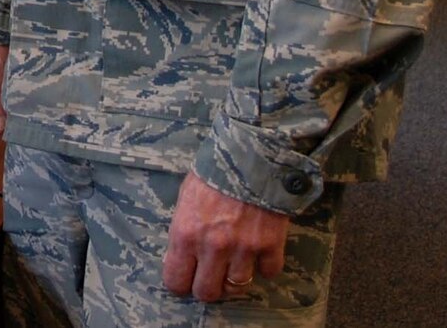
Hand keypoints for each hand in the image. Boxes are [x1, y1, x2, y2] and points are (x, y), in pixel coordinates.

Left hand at [162, 171, 289, 300]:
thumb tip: (183, 256)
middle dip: (208, 288)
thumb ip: (185, 230)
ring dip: (235, 280)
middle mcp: (212, 247)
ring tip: (234, 266)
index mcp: (185, 234)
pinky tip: (260, 254)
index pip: (176, 280)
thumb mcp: (185, 198)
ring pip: (238, 287)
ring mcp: (243, 249)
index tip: (185, 281)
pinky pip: (268, 272)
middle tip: (211, 277)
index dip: (180, 285)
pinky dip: (265, 267)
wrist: (249, 155)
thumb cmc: (212, 173)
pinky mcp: (270, 245)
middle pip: (207, 292)